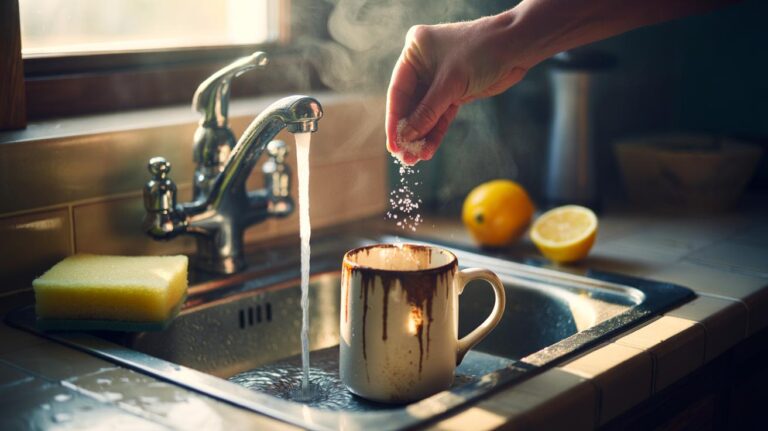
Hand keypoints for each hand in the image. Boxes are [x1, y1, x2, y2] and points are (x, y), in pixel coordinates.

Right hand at [386, 14, 528, 164]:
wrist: (517, 48)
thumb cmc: (482, 51)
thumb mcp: (451, 82)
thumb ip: (427, 111)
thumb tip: (406, 137)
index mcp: (415, 50)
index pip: (397, 90)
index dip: (394, 119)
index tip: (392, 144)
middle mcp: (423, 64)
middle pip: (410, 104)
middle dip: (408, 131)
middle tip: (402, 156)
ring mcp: (439, 79)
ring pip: (425, 113)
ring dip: (421, 136)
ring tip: (414, 159)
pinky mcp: (454, 92)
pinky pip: (440, 116)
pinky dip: (435, 132)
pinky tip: (428, 150)